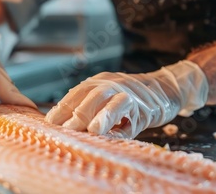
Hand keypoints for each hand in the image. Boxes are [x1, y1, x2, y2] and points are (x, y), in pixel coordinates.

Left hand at [45, 60, 208, 138]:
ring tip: (89, 129)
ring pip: (113, 100)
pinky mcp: (145, 107)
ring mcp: (130, 94)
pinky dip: (120, 124)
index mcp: (100, 82)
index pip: (77, 92)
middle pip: (92, 94)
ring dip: (100, 115)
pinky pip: (131, 115)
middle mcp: (113, 83)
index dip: (63, 106)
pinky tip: (111, 133)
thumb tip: (63, 125)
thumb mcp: (108, 98)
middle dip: (77, 111)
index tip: (50, 122)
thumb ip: (90, 107)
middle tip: (63, 129)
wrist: (165, 90)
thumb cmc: (130, 99)